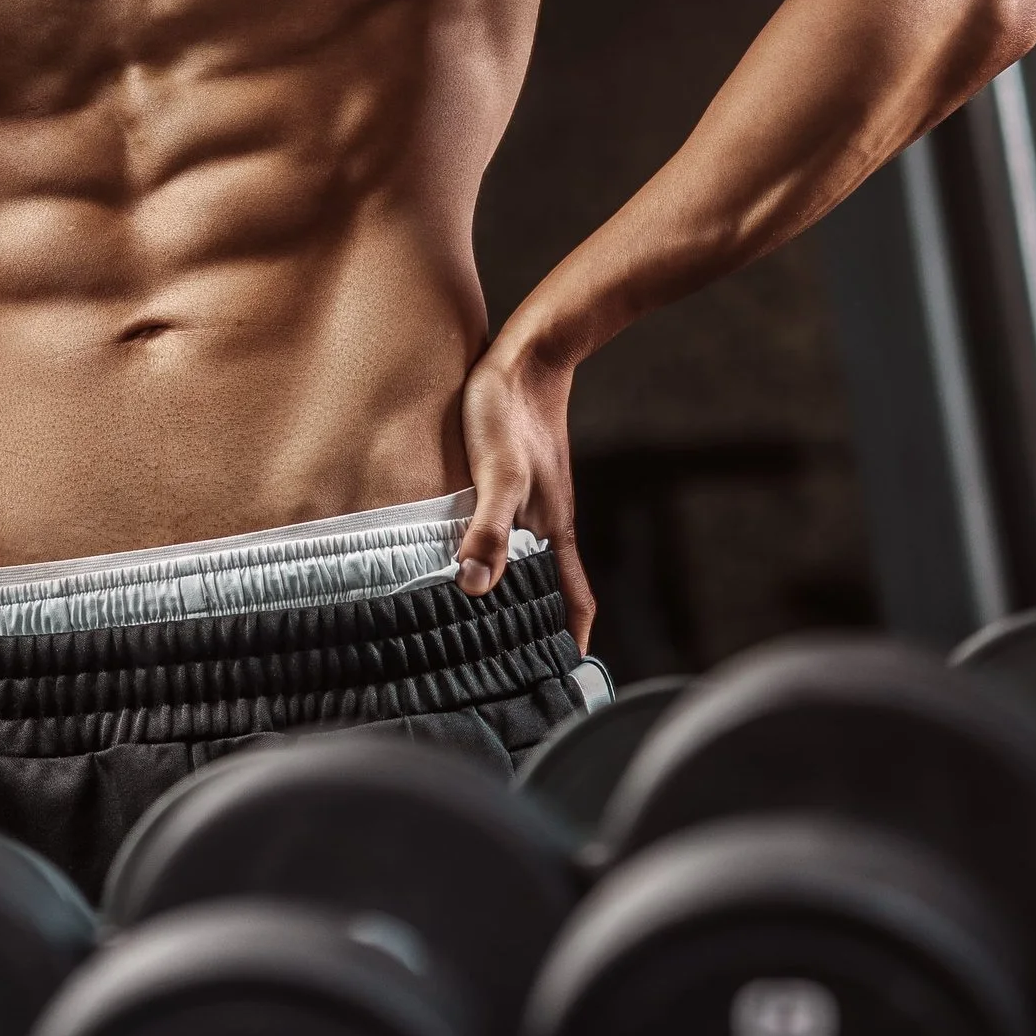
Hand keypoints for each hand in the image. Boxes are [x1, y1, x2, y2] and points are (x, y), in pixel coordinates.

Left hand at [455, 338, 594, 649]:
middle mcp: (546, 523)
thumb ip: (487, 529)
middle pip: (549, 588)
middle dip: (537, 627)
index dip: (570, 640)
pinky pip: (508, 531)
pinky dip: (495, 554)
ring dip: (514, 592)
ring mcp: (532, 502)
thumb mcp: (497, 475)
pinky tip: (463, 555)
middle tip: (510, 666)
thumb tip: (475, 586)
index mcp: (552, 531)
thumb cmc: (511, 414)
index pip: (572, 600)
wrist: (529, 356)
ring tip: (481, 622)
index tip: (563, 679)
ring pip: (527, 561)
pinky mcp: (512, 480)